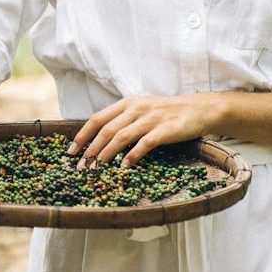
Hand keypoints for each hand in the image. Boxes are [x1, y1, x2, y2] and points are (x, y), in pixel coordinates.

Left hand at [67, 94, 217, 169]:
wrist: (200, 109)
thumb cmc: (169, 113)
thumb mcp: (143, 109)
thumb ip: (125, 120)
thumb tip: (101, 140)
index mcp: (129, 102)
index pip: (98, 118)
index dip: (83, 135)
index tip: (71, 151)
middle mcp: (137, 108)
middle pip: (106, 129)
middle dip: (90, 149)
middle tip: (81, 167)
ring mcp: (151, 118)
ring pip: (121, 137)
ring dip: (106, 154)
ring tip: (96, 169)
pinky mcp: (165, 130)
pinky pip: (144, 144)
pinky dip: (132, 156)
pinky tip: (124, 167)